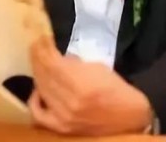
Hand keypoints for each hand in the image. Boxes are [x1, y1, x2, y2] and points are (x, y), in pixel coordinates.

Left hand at [29, 37, 152, 135]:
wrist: (130, 118)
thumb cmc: (116, 89)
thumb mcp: (97, 68)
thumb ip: (74, 63)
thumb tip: (56, 57)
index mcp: (80, 84)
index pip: (51, 62)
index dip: (43, 47)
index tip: (40, 37)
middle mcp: (69, 101)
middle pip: (43, 74)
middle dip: (38, 56)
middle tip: (35, 45)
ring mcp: (63, 116)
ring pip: (40, 89)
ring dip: (37, 73)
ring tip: (37, 61)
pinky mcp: (62, 127)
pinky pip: (39, 114)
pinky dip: (35, 100)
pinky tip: (38, 90)